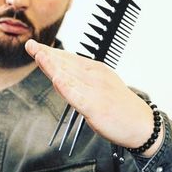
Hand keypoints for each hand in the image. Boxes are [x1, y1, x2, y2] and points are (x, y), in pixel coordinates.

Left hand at [25, 39, 162, 155]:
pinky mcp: (96, 107)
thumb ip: (78, 81)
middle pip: (66, 64)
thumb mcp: (99, 87)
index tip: (35, 47)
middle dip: (47, 55)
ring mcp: (95, 91)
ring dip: (53, 65)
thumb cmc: (118, 107)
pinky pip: (78, 97)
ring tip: (39, 55)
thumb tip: (58, 76)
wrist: (142, 124)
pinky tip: (56, 80)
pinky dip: (67, 88)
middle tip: (30, 46)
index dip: (51, 52)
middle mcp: (95, 77)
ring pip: (70, 76)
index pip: (69, 58)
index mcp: (96, 70)